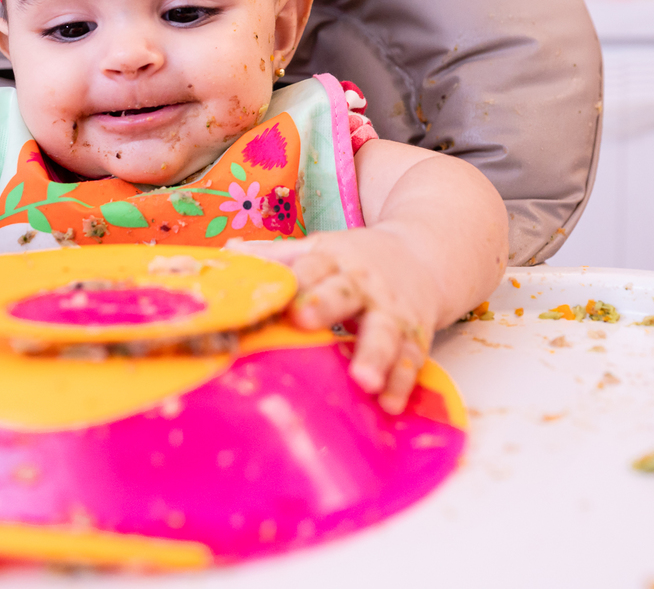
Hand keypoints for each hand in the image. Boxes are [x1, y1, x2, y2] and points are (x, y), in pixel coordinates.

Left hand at [228, 229, 443, 414]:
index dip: (294, 281)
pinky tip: (390, 404)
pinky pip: (410, 359)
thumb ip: (277, 256)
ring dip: (374, 356)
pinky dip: (402, 381)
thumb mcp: (319, 250)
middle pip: (344, 293)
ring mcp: (391, 311)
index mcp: (333, 260)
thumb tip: (229, 253)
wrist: (424, 256)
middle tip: (304, 319)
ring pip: (384, 332)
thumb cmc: (355, 260)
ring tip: (363, 380)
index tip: (277, 297)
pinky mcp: (415, 336)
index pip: (310, 268)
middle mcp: (363, 283)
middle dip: (325, 305)